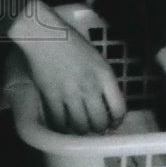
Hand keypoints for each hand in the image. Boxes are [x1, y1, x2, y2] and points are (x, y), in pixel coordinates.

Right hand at [9, 0, 125, 133]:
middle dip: (99, 129)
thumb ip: (103, 79)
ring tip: (79, 128)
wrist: (46, 36)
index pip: (119, 108)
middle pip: (99, 122)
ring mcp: (71, 94)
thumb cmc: (72, 43)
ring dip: (81, 131)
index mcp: (105, 75)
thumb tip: (106, 100)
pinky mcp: (51, 97)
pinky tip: (63, 124)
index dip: (117, 121)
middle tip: (95, 128)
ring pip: (80, 127)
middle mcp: (90, 87)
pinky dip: (62, 127)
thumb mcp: (97, 59)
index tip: (113, 122)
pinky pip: (59, 122)